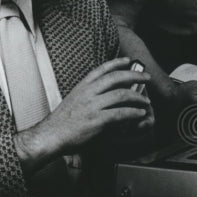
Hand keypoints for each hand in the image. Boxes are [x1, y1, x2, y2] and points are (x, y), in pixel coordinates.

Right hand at [15, 58, 151, 169]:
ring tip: (146, 101)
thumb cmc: (61, 122)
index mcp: (82, 86)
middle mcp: (88, 92)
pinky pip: (121, 113)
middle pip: (116, 78)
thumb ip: (88, 96)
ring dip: (138, 97)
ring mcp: (93, 105)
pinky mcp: (97, 120)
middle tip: (146, 78)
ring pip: (122, 94)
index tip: (128, 61)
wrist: (50, 135)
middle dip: (135, 76)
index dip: (117, 63)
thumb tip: (104, 95)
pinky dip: (133, 113)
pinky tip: (139, 114)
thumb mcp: (74, 101)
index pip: (102, 69)